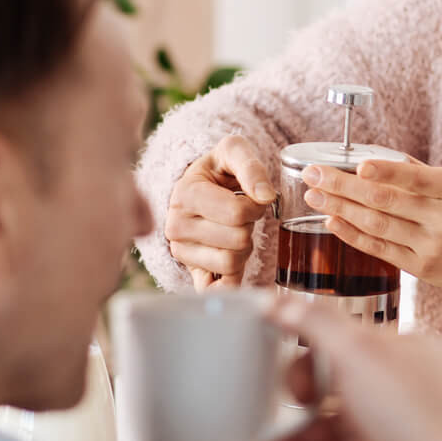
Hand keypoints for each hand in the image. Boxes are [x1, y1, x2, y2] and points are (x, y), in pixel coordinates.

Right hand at [165, 135, 275, 290]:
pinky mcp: (190, 271)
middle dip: (250, 227)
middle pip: (238, 240)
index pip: (238, 213)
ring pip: (232, 263)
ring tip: (234, 231)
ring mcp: (181, 251)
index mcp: (185, 194)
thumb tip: (266, 196)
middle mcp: (176, 225)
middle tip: (241, 216)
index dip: (256, 206)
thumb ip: (251, 167)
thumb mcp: (234, 152)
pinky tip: (233, 265)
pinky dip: (231, 280)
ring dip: (244, 248)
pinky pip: (217, 288)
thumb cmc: (220, 169)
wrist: (200, 185)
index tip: (250, 198)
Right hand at [256, 296, 441, 440]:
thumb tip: (280, 300)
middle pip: (338, 415)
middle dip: (297, 437)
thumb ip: (315, 323)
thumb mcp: (357, 352)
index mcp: (405, 359)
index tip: (295, 393)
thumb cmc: (414, 415)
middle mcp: (410, 399)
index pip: (346, 359)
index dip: (311, 376)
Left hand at [299, 159, 441, 302]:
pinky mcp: (422, 269)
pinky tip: (333, 220)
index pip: (415, 177)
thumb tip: (375, 160)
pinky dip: (353, 234)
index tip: (358, 164)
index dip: (386, 171)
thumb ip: (420, 175)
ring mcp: (432, 246)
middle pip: (385, 201)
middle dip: (343, 186)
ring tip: (315, 194)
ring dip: (340, 208)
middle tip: (314, 174)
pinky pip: (380, 249)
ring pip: (377, 225)